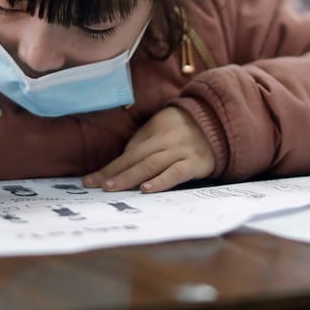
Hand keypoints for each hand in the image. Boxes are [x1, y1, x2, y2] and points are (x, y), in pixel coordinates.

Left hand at [82, 107, 213, 192]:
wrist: (220, 120)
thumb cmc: (184, 129)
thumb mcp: (160, 128)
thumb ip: (143, 144)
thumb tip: (122, 164)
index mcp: (153, 132)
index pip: (126, 153)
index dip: (107, 168)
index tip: (88, 181)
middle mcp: (164, 140)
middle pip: (135, 158)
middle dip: (114, 173)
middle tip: (96, 185)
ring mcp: (180, 151)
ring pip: (151, 165)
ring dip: (130, 177)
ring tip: (113, 187)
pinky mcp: (196, 163)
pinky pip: (176, 172)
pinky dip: (161, 181)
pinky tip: (146, 189)